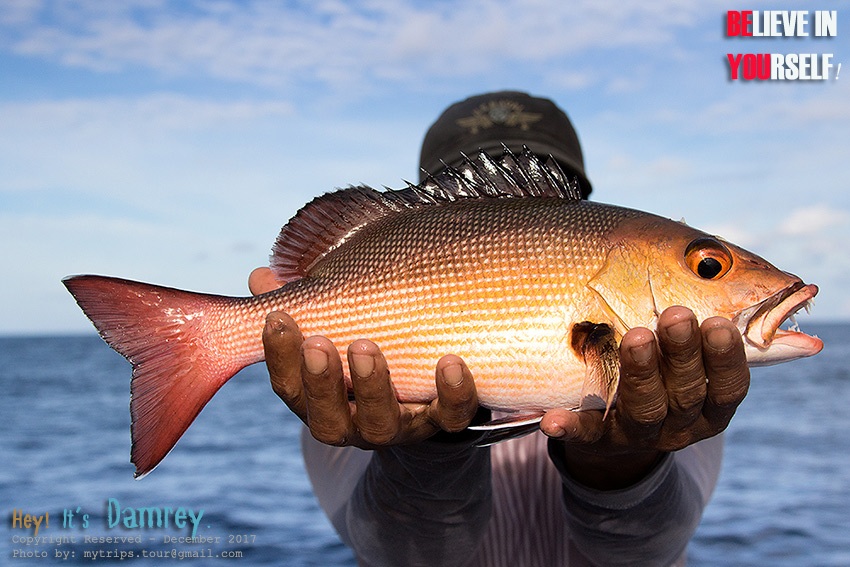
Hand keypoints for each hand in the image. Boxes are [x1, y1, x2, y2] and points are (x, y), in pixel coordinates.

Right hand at [250, 267, 480, 448]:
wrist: (428, 398)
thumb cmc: (368, 351)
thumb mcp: (335, 329)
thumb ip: (301, 305)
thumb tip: (261, 276)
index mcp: (319, 402)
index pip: (289, 387)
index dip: (279, 356)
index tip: (277, 318)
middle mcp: (354, 423)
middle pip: (328, 417)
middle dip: (320, 380)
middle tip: (318, 342)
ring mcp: (399, 426)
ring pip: (381, 422)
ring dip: (371, 385)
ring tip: (365, 346)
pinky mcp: (443, 420)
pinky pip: (450, 415)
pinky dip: (452, 392)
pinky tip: (450, 361)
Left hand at [540, 306, 749, 489]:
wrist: (616, 431)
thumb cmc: (658, 372)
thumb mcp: (683, 353)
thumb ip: (697, 318)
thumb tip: (709, 260)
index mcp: (707, 406)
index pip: (728, 387)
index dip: (726, 358)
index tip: (719, 322)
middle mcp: (678, 424)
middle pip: (686, 393)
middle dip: (683, 353)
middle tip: (676, 315)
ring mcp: (638, 434)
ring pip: (644, 408)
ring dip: (641, 372)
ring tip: (636, 337)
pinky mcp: (597, 439)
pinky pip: (584, 434)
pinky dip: (570, 427)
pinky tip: (553, 420)